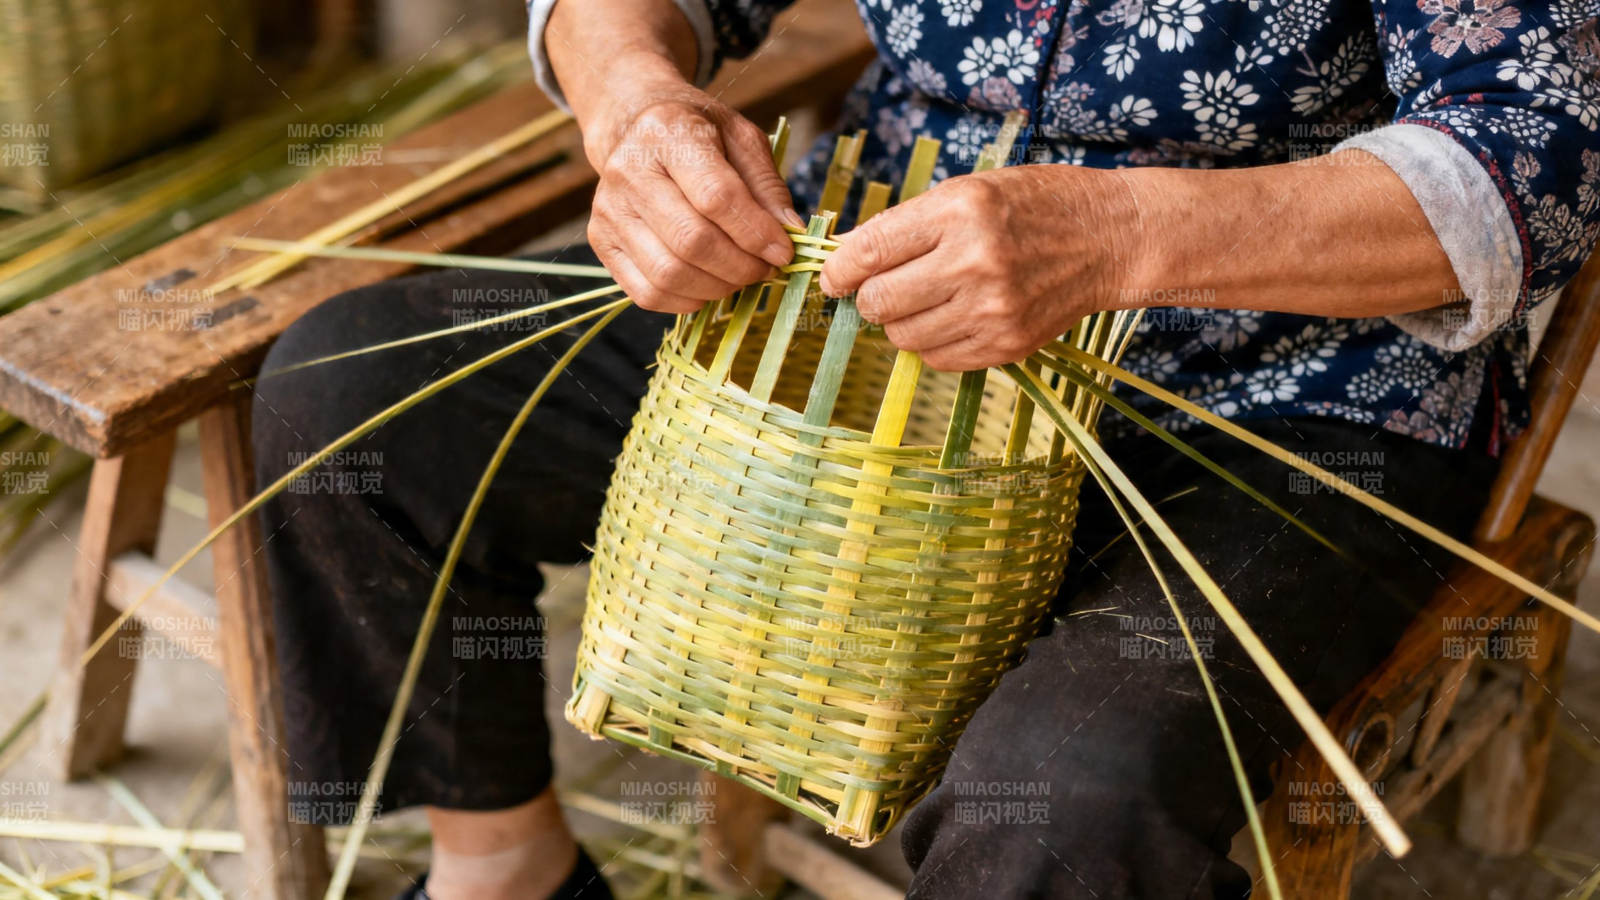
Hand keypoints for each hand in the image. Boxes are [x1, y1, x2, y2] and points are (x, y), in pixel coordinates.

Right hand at [584, 76, 802, 313]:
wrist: (636, 129)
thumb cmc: (698, 135)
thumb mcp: (742, 139)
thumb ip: (767, 185)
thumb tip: (789, 232)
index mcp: (667, 133)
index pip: (715, 196)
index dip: (755, 233)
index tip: (784, 252)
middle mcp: (628, 171)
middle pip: (691, 241)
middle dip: (740, 266)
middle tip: (765, 268)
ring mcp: (609, 210)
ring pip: (668, 274)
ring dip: (717, 287)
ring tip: (740, 275)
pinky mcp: (601, 241)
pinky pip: (647, 293)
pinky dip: (687, 300)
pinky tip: (709, 283)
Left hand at [818, 166, 1140, 370]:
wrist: (1108, 238)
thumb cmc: (1032, 205)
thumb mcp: (968, 191)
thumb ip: (907, 224)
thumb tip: (846, 258)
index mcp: (960, 212)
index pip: (871, 251)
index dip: (839, 270)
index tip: (834, 277)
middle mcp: (975, 263)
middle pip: (879, 303)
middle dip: (870, 298)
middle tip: (883, 288)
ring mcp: (993, 310)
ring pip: (904, 337)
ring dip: (902, 322)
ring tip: (927, 299)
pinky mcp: (1008, 345)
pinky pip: (938, 360)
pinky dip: (933, 342)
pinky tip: (953, 317)